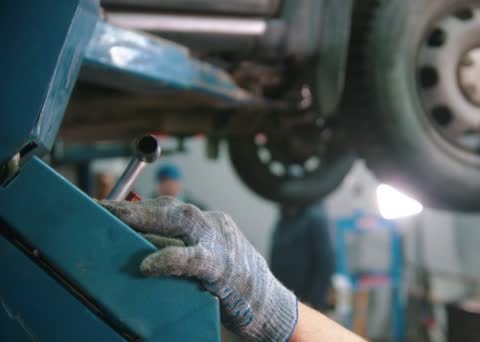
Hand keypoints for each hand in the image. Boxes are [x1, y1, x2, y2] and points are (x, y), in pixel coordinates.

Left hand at [101, 197, 297, 341]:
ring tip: (115, 220)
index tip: (102, 208)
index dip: (135, 207)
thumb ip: (177, 249)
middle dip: (134, 207)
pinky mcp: (223, 267)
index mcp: (208, 223)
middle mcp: (214, 226)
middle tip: (99, 209)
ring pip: (183, 221)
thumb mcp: (205, 261)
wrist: (271, 305)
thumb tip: (132, 246)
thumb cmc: (232, 285)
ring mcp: (220, 243)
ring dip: (146, 218)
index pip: (168, 208)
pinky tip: (148, 266)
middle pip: (172, 208)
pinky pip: (193, 258)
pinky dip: (169, 258)